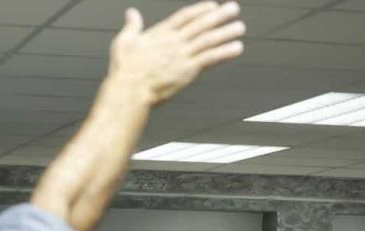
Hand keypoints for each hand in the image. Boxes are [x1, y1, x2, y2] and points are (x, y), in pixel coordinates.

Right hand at [109, 1, 244, 105]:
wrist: (130, 89)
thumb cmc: (125, 69)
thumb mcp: (124, 41)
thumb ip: (132, 26)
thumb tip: (131, 13)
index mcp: (161, 33)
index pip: (185, 16)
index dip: (200, 10)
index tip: (212, 6)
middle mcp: (175, 41)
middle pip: (201, 24)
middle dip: (219, 16)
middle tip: (233, 9)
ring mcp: (182, 55)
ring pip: (209, 40)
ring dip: (226, 32)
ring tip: (240, 27)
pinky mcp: (188, 70)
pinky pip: (210, 58)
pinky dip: (225, 52)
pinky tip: (236, 48)